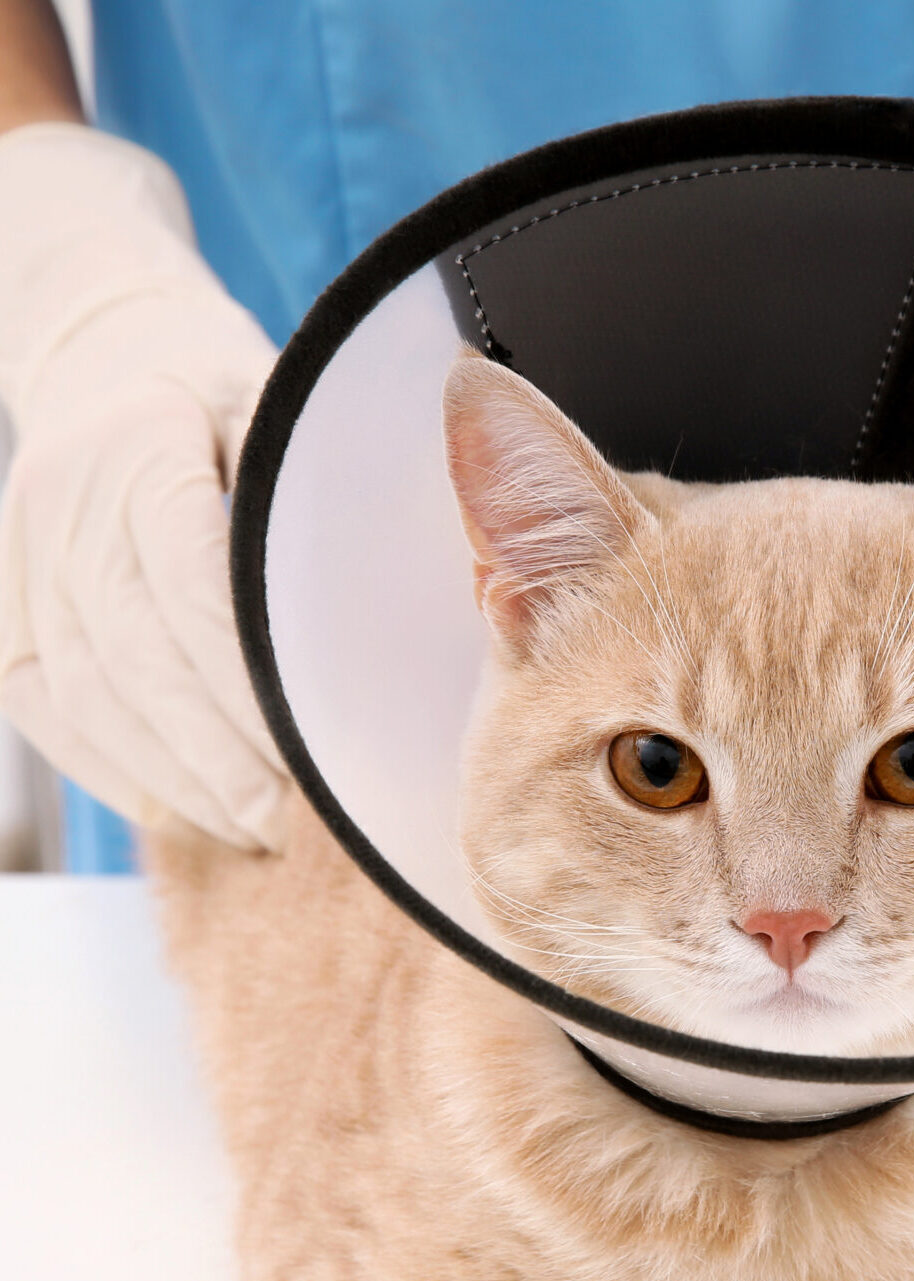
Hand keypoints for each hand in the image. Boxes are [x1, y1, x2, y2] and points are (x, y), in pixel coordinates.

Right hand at [0, 123, 286, 849]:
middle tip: (292, 819)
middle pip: (138, 657)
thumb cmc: (233, 402)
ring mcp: (23, 556)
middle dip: (219, 755)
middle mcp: (67, 500)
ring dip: (172, 776)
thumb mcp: (290, 418)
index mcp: (145, 445)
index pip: (194, 586)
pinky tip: (183, 809)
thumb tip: (415, 595)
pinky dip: (114, 768)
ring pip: (88, 695)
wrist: (111, 361)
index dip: (248, 683)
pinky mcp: (6, 603)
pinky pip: (46, 704)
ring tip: (252, 828)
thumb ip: (325, 501)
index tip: (314, 753)